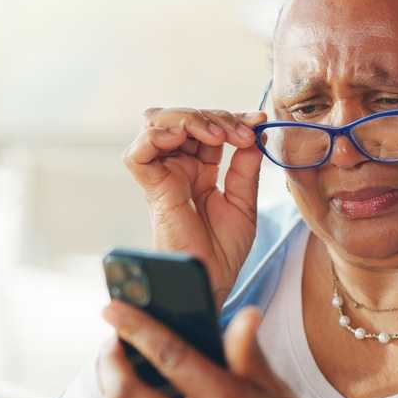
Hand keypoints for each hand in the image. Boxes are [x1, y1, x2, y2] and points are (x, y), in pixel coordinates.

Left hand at [96, 301, 342, 397]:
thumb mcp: (277, 393)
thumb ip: (249, 354)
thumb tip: (245, 313)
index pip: (170, 355)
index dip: (135, 328)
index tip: (113, 309)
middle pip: (126, 393)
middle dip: (108, 362)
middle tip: (111, 345)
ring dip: (107, 395)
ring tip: (116, 377)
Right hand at [124, 107, 267, 310]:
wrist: (212, 280)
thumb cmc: (224, 251)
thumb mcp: (244, 202)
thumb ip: (246, 168)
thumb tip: (255, 135)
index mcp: (199, 171)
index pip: (208, 128)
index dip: (232, 119)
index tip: (258, 120)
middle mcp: (177, 168)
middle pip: (184, 118)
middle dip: (216, 116)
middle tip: (244, 131)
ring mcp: (162, 176)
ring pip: (159, 123)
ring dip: (193, 118)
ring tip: (222, 134)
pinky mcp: (150, 187)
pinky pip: (139, 149)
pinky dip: (163, 133)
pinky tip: (194, 137)